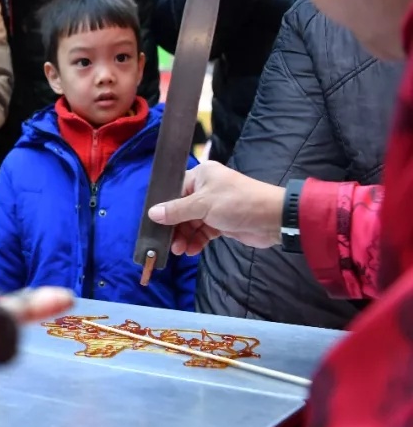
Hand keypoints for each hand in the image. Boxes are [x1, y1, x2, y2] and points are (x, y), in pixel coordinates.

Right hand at [146, 161, 284, 254]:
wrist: (274, 219)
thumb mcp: (203, 205)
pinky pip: (203, 232)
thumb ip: (176, 210)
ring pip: (191, 223)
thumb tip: (152, 213)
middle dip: (174, 227)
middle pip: (181, 209)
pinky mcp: (222, 222)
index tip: (153, 223)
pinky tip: (192, 250)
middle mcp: (206, 189)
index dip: (163, 207)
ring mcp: (214, 207)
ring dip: (185, 236)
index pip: (174, 190)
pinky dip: (197, 241)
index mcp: (201, 176)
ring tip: (180, 250)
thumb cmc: (237, 203)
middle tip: (168, 243)